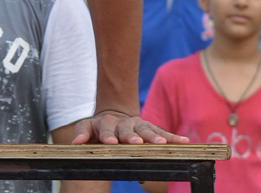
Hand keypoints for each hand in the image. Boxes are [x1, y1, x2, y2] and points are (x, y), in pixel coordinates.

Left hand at [72, 110, 188, 144]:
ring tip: (161, 145)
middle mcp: (122, 122)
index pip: (104, 129)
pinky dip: (172, 137)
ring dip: (153, 137)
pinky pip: (162, 133)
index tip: (110, 142)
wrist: (114, 115)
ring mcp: (137, 124)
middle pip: (126, 128)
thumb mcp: (87, 128)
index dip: (107, 135)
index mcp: (105, 123)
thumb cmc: (99, 128)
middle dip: (131, 136)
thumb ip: (82, 133)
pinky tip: (184, 141)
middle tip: (135, 142)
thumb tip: (75, 143)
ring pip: (146, 130)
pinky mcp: (149, 128)